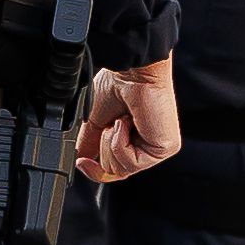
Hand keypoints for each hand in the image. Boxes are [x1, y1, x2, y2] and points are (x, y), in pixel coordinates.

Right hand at [74, 58, 180, 182]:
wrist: (129, 72)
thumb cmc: (117, 84)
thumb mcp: (94, 120)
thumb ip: (89, 144)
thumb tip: (80, 160)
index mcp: (133, 138)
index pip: (114, 170)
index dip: (95, 171)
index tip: (82, 163)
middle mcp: (147, 144)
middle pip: (115, 172)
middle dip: (104, 147)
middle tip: (110, 124)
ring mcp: (157, 148)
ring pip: (122, 170)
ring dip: (112, 142)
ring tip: (120, 120)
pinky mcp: (164, 148)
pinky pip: (132, 163)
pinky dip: (121, 142)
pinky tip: (127, 122)